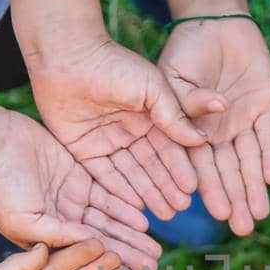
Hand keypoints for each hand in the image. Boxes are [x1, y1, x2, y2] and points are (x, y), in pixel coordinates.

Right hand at [0, 112, 163, 269]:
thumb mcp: (23, 219)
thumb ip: (56, 235)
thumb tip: (89, 246)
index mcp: (46, 238)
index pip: (82, 258)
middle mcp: (62, 221)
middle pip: (101, 241)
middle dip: (127, 255)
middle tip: (153, 269)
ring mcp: (72, 199)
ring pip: (108, 220)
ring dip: (132, 235)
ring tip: (154, 251)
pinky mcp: (80, 176)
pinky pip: (108, 195)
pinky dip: (125, 208)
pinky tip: (144, 221)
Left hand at [28, 33, 205, 219]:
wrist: (68, 56)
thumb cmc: (114, 64)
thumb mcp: (153, 88)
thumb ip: (175, 115)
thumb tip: (201, 140)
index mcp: (149, 114)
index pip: (168, 147)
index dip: (180, 169)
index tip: (192, 189)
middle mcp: (129, 131)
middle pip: (150, 165)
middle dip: (166, 187)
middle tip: (180, 209)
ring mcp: (106, 142)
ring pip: (130, 174)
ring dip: (146, 194)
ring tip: (163, 214)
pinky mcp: (82, 150)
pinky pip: (103, 176)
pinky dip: (119, 192)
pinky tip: (135, 207)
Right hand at [159, 18, 269, 234]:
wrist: (215, 21)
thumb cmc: (185, 49)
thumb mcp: (174, 77)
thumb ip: (185, 105)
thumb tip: (204, 131)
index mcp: (191, 130)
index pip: (199, 166)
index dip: (208, 188)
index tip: (215, 212)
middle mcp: (218, 134)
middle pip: (227, 171)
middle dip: (235, 198)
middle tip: (243, 226)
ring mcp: (242, 123)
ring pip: (250, 161)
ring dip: (255, 186)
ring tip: (260, 213)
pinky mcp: (265, 108)